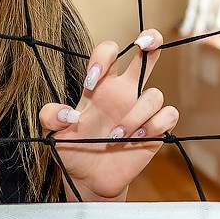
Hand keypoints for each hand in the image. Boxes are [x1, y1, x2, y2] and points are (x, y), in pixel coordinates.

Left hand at [39, 32, 180, 200]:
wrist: (88, 178)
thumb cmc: (73, 150)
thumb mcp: (53, 133)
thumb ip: (50, 117)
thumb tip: (65, 113)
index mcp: (101, 86)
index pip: (109, 54)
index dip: (103, 56)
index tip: (91, 81)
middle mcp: (125, 92)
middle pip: (146, 54)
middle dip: (151, 40)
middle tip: (146, 42)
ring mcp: (141, 109)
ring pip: (155, 93)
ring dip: (136, 115)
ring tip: (117, 136)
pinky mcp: (155, 130)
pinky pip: (168, 114)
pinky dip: (154, 125)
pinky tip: (136, 138)